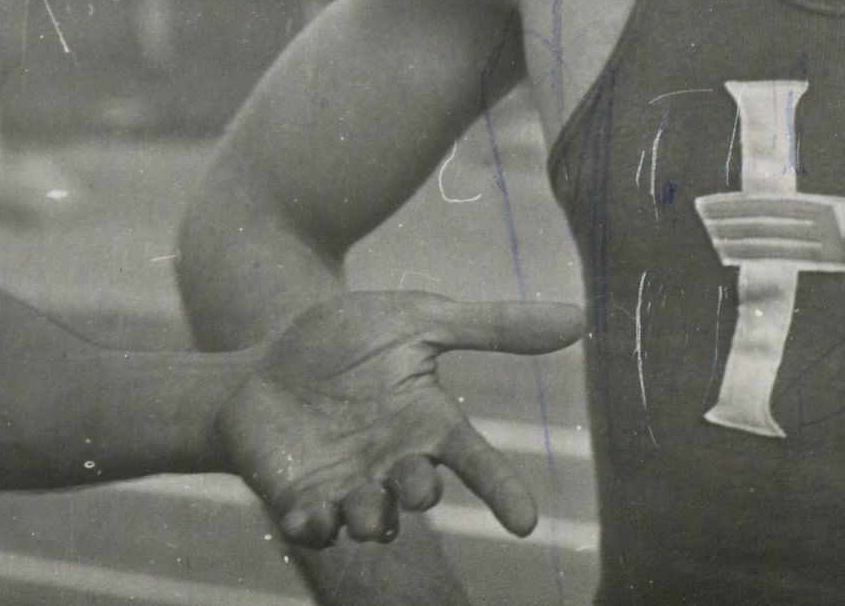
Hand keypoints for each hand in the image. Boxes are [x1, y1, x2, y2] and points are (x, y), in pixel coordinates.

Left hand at [217, 291, 585, 549]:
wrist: (263, 360)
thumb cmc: (346, 341)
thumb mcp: (418, 320)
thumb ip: (494, 325)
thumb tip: (581, 318)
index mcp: (426, 422)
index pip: (475, 459)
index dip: (501, 489)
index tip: (525, 520)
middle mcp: (393, 463)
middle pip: (420, 493)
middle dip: (420, 493)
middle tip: (417, 483)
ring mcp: (348, 485)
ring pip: (371, 520)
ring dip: (372, 519)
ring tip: (364, 508)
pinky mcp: (302, 500)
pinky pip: (313, 527)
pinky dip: (314, 527)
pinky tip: (308, 515)